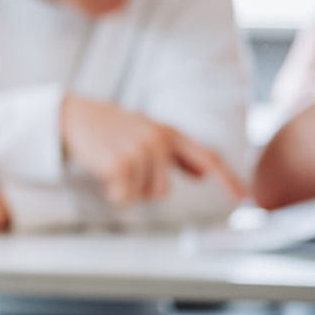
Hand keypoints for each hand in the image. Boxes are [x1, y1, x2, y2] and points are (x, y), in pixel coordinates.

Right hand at [59, 95, 247, 206]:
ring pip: (144, 196)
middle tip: (123, 167)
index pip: (207, 157)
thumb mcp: (144, 133)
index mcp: (168, 133)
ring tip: (111, 166)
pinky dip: (112, 192)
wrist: (70, 116)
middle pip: (163, 191)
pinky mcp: (120, 164)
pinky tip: (102, 172)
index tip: (244, 199)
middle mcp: (158, 140)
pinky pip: (124, 198)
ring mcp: (140, 151)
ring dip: (125, 189)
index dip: (227, 179)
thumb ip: (175, 154)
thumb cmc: (107, 127)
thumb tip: (201, 172)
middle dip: (142, 187)